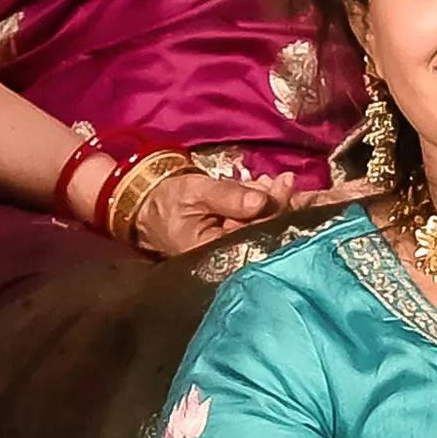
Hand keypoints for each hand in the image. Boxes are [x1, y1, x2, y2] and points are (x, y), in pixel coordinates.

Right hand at [118, 159, 289, 257]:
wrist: (150, 207)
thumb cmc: (168, 202)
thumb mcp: (194, 192)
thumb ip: (226, 196)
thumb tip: (260, 201)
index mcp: (217, 254)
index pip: (256, 235)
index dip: (274, 211)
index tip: (283, 185)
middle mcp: (232, 256)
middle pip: (268, 232)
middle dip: (281, 204)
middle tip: (286, 180)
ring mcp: (237, 246)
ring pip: (268, 224)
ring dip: (277, 201)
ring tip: (279, 181)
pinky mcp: (238, 236)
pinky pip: (259, 220)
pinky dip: (268, 202)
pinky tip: (270, 187)